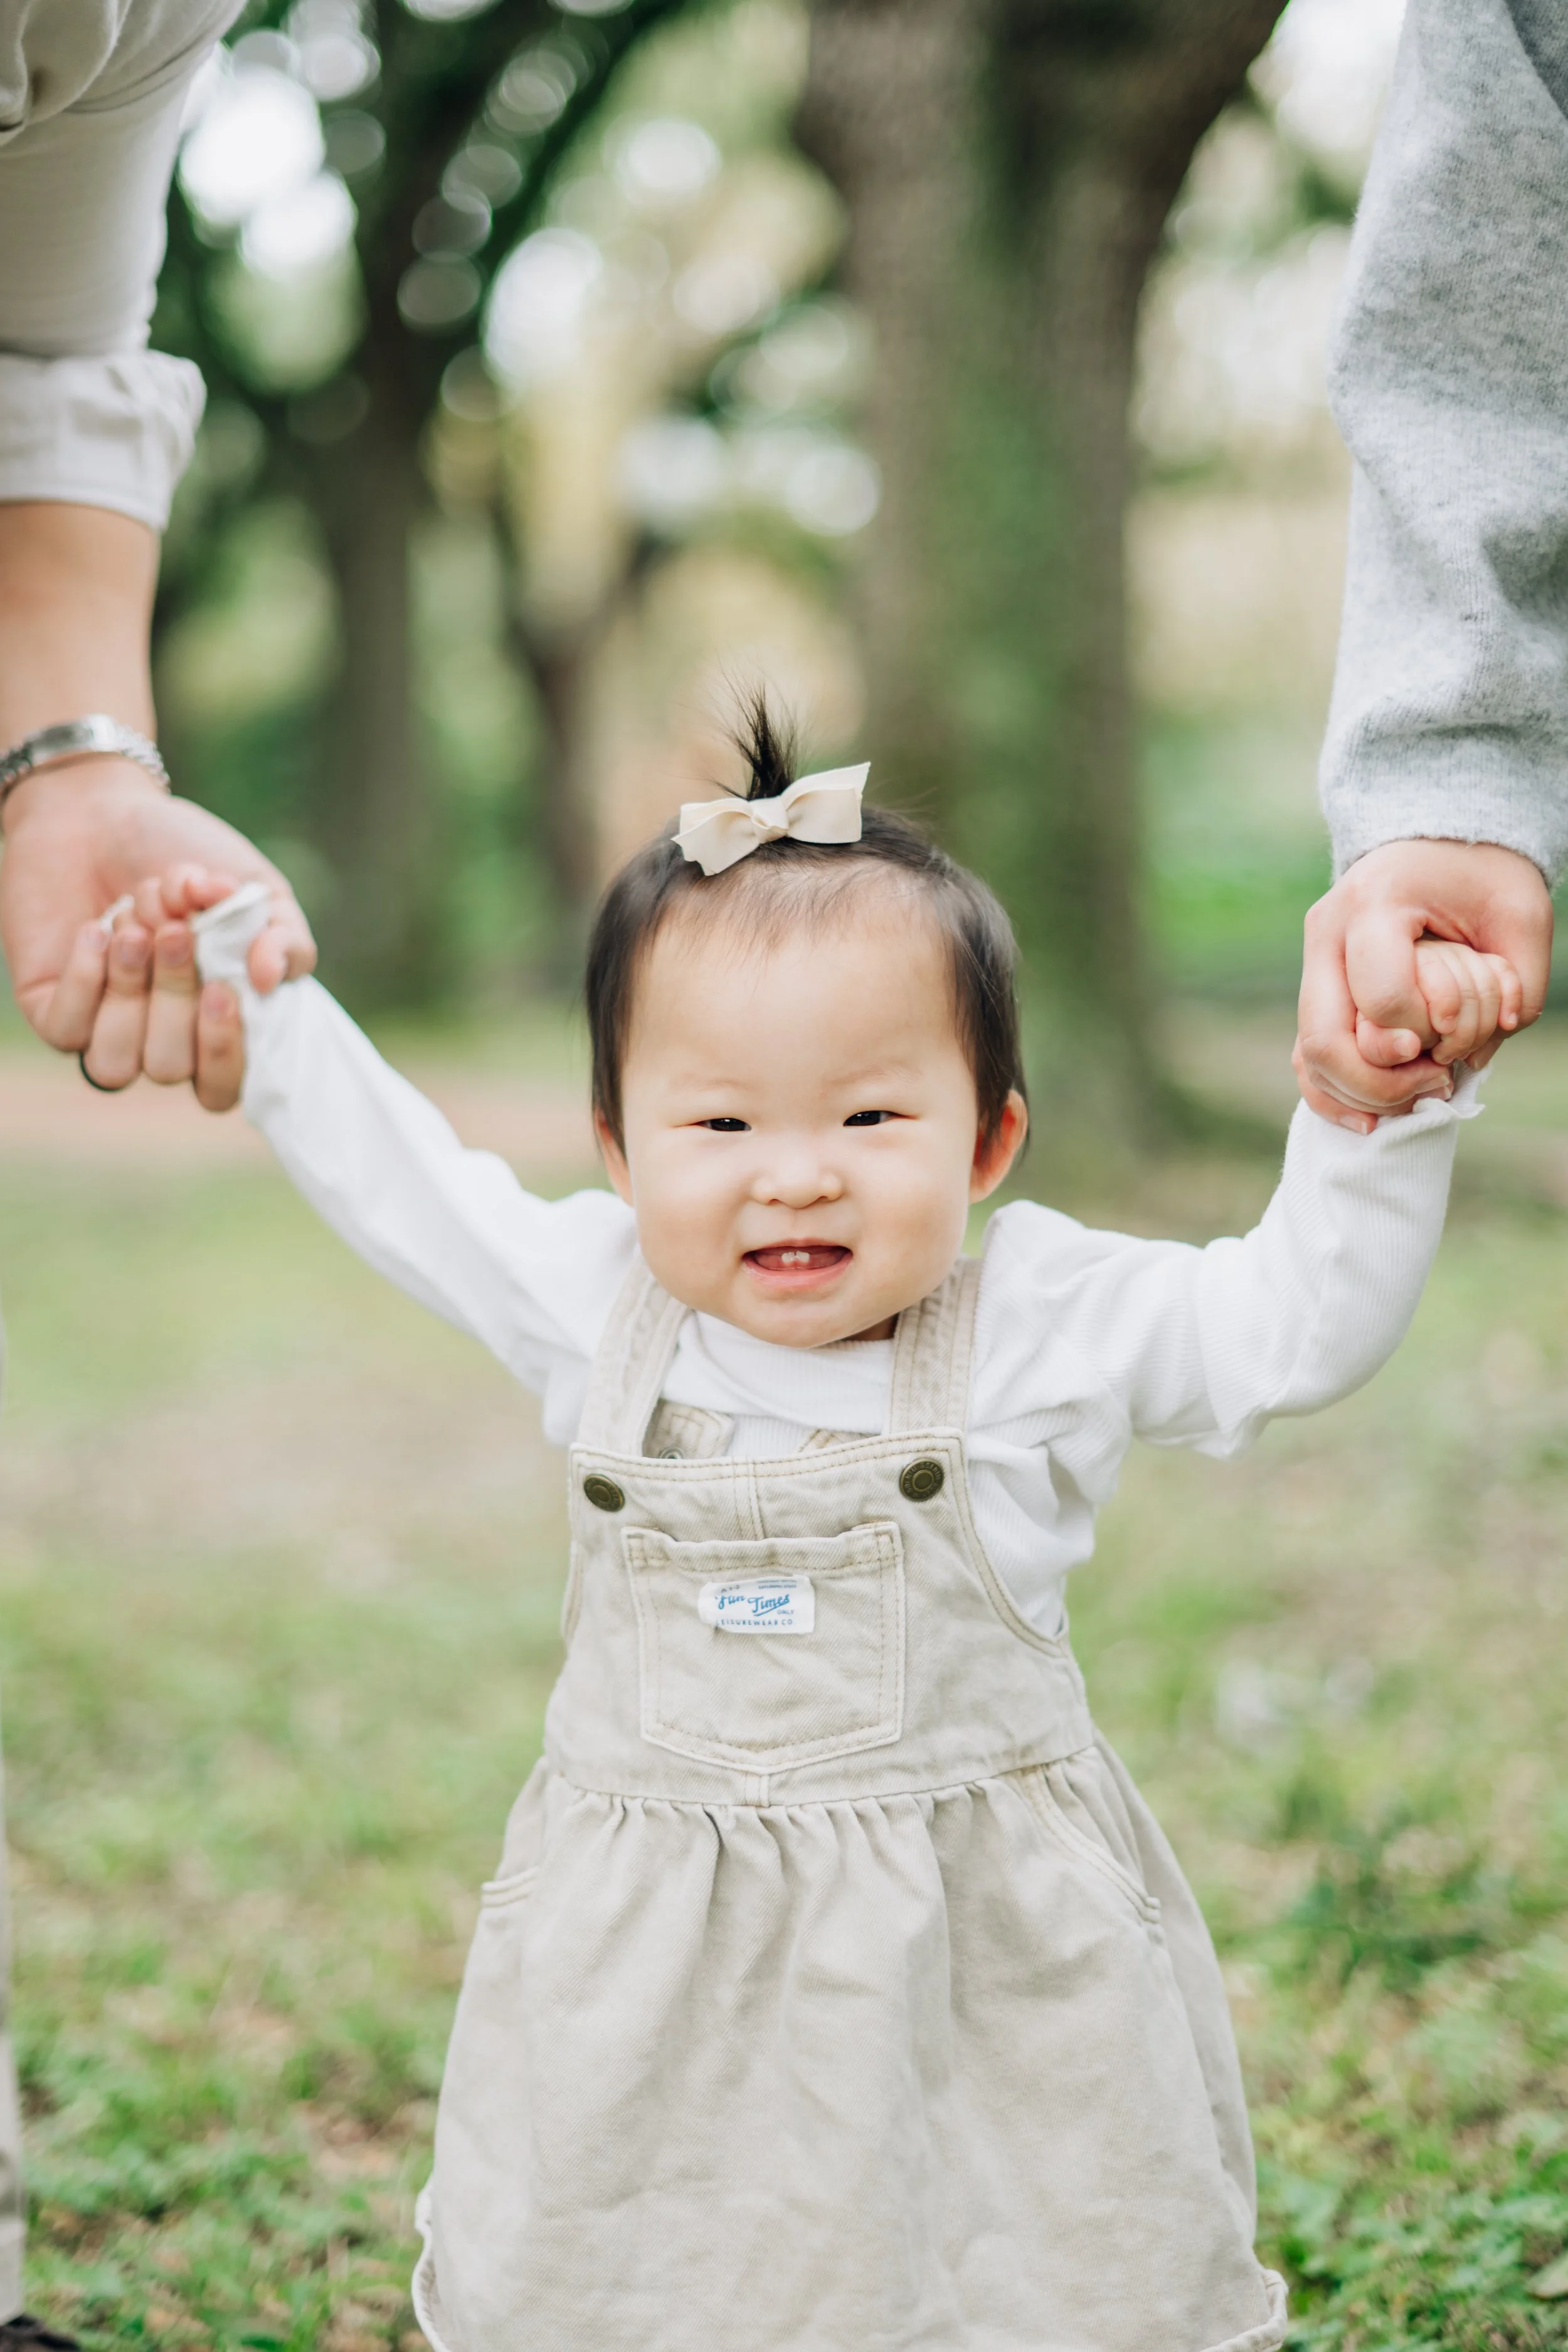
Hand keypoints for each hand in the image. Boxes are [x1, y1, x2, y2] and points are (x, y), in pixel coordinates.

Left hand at [0, 760, 311, 1109]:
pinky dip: (86, 979)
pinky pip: (69, 1033)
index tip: (222, 989)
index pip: (223, 1086)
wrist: (99, 811)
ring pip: (118, 1064)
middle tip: (174, 929)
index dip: (223, 1056)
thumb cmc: (185, 853)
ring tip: (129, 926)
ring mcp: (106, 1029)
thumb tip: (268, 979)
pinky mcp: (55, 1013)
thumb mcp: (255, 889)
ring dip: (129, 992)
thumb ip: (286, 938)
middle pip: (171, 1068)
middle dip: (173, 997)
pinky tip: (93, 930)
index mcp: (220, 1020)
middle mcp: (163, 1036)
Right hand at [1295, 840, 1551, 1133]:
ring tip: (1414, 1097)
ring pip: (1308, 1057)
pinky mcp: (1315, 989)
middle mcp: (1327, 933)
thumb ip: (1517, 988)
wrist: (1439, 840)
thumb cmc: (1486, 876)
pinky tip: (1370, 1120)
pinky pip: (1305, 1059)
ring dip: (1360, 1096)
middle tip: (1435, 1080)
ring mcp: (1313, 963)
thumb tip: (1471, 1061)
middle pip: (1323, 1038)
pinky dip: (1333, 1096)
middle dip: (1380, 1082)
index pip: (1381, 996)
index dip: (1419, 1035)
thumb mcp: (1523, 917)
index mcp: (1373, 903)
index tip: (1451, 1044)